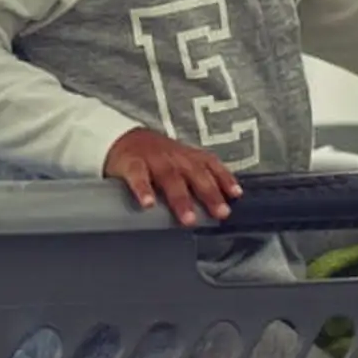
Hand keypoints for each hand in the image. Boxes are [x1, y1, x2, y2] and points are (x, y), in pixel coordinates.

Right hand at [103, 128, 243, 226]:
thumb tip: (220, 206)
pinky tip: (148, 204)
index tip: (236, 195)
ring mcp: (153, 158)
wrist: (121, 138)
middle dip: (209, 194)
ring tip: (188, 218)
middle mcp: (174, 156)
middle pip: (195, 174)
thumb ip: (196, 179)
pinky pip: (138, 176)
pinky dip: (143, 189)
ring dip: (181, 198)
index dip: (224, 178)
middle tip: (220, 213)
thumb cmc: (155, 157)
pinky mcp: (131, 163)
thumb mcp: (179, 161)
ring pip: (170, 177)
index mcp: (187, 156)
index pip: (210, 164)